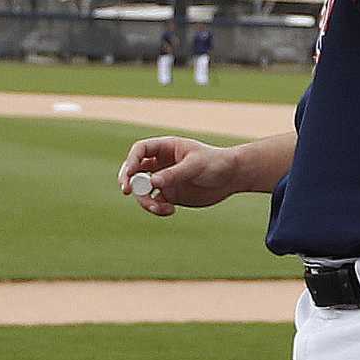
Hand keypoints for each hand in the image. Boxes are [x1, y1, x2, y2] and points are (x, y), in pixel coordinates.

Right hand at [117, 136, 240, 214]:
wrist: (232, 178)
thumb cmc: (216, 163)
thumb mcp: (195, 166)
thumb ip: (174, 174)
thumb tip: (152, 183)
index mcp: (165, 148)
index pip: (140, 150)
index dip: (131, 161)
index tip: (130, 175)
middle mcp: (161, 163)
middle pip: (135, 170)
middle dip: (128, 180)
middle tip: (126, 191)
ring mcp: (164, 180)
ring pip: (143, 190)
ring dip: (145, 200)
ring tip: (160, 208)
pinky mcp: (170, 195)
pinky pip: (155, 203)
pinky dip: (157, 209)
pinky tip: (170, 211)